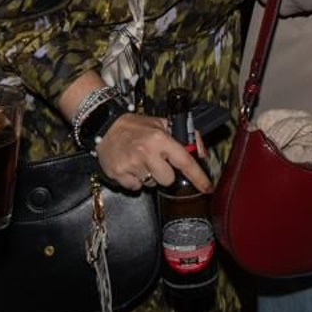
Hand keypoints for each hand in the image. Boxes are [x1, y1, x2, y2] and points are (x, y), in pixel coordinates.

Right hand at [96, 112, 211, 193]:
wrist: (105, 126)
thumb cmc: (135, 126)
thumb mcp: (161, 124)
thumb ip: (184, 136)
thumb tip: (200, 153)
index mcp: (160, 139)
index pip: (184, 161)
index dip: (198, 177)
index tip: (206, 188)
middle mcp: (146, 152)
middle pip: (168, 180)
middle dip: (165, 174)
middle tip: (157, 162)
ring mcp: (131, 164)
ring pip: (151, 184)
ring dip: (149, 177)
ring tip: (141, 162)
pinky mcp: (118, 173)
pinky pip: (135, 187)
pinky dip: (134, 180)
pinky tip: (131, 167)